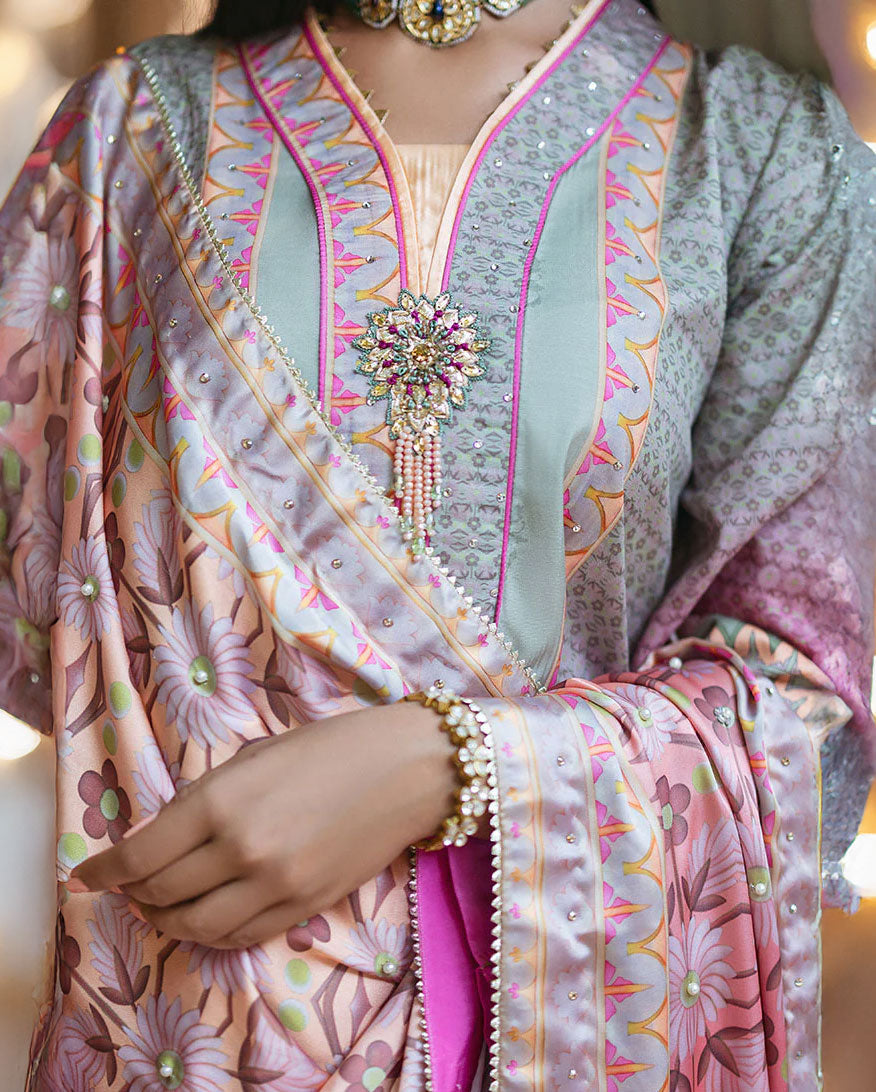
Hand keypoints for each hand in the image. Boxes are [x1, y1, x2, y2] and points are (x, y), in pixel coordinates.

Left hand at [69, 701, 456, 947]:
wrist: (405, 769)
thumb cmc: (331, 747)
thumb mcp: (254, 757)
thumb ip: (207, 798)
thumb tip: (165, 834)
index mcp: (222, 801)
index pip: (141, 854)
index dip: (106, 869)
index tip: (87, 876)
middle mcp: (241, 849)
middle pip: (162, 893)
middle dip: (135, 892)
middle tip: (128, 884)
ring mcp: (275, 885)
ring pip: (196, 926)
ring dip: (167, 920)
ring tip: (162, 906)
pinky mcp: (303, 907)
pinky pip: (240, 936)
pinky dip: (210, 932)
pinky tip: (205, 917)